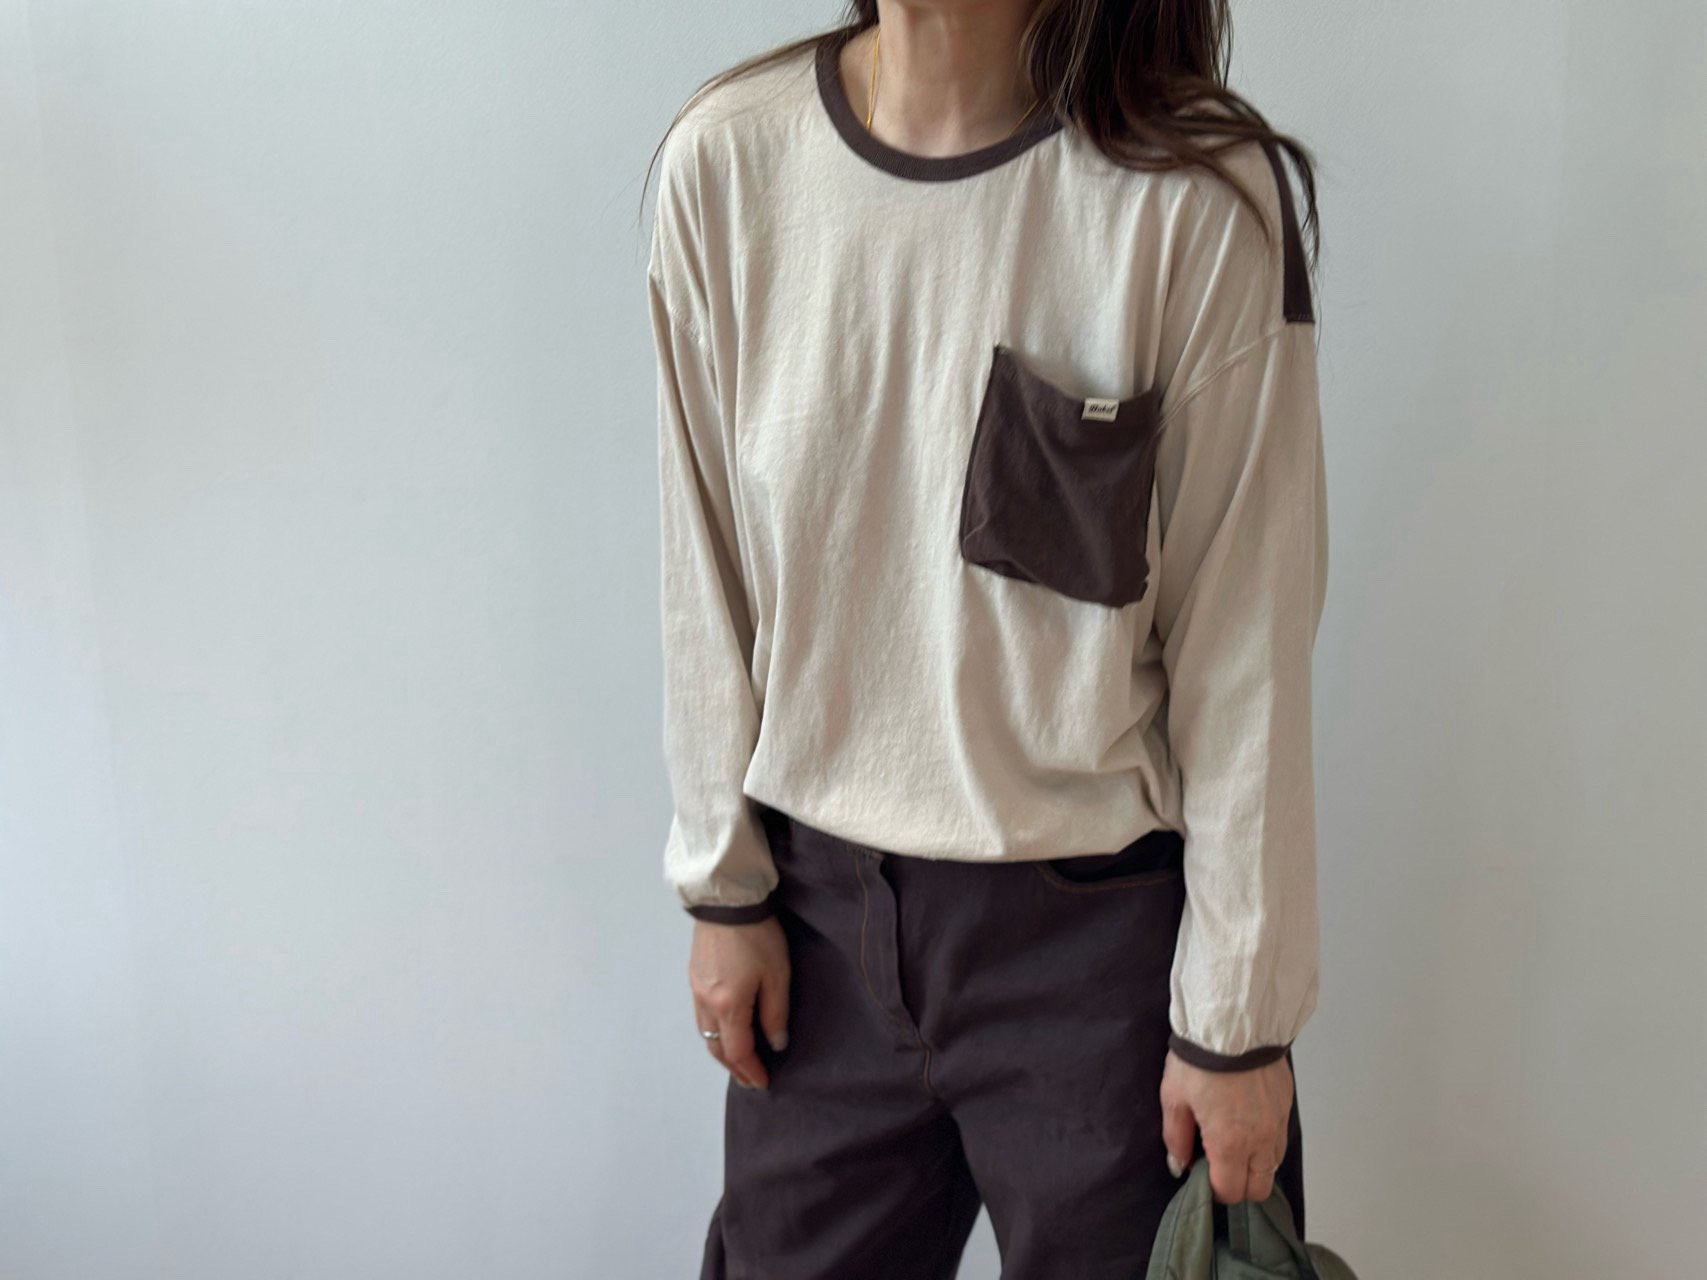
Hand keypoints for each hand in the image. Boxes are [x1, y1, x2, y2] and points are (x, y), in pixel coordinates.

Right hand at [688, 915, 790, 1089]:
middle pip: (716, 1047)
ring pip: (705, 1032)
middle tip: (750, 1080)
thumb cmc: (757, 935)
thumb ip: (775, 1013)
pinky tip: (725, 1028)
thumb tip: (776, 1043)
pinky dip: (714, 1031)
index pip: (738, 1051)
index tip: (763, 1083)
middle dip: (734, 1067)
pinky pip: (701, 1015)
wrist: (727, 900)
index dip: (751, 1070)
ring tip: (738, 1059)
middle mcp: (706, 1002)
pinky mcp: (694, 976)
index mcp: (728, 1005)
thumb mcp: (777, 975)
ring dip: (721, 1051)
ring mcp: (696, 989)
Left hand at [1159, 1048, 1291, 1204]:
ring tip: (1234, 1141)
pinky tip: (1247, 1121)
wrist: (1233, 1021)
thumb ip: (1176, 1137)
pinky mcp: (1287, 1104)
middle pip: (1259, 1188)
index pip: (1230, 1192)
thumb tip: (1178, 1164)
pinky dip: (1267, 1140)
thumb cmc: (1201, 1058)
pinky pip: (1281, 1137)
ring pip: (1274, 1164)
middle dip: (1239, 1184)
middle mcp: (1261, 1140)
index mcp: (1231, 1144)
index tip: (1202, 1175)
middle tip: (1219, 1164)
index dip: (1214, 1190)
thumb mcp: (1175, 1097)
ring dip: (1256, 1164)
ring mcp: (1278, 1123)